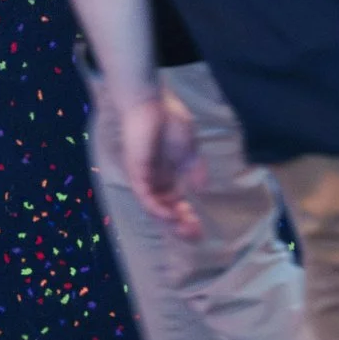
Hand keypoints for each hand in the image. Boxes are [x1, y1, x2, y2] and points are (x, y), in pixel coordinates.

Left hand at [117, 84, 205, 239]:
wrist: (151, 104)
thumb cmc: (169, 120)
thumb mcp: (189, 149)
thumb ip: (195, 169)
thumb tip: (202, 188)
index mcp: (168, 176)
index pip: (175, 204)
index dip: (187, 217)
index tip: (201, 229)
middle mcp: (155, 181)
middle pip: (165, 211)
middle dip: (180, 225)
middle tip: (195, 235)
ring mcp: (145, 178)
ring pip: (155, 208)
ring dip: (170, 220)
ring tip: (186, 228)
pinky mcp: (136, 173)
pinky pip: (144, 197)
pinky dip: (157, 208)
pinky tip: (170, 214)